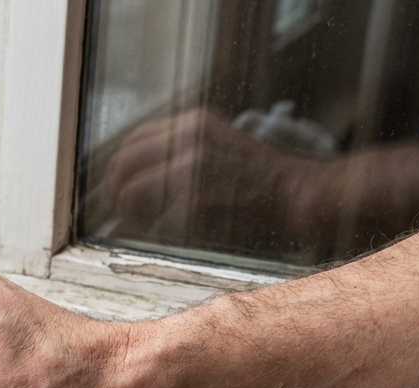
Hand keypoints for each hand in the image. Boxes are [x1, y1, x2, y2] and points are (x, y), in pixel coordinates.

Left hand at [103, 108, 322, 245]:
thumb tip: (129, 181)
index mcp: (193, 123)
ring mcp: (191, 167)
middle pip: (122, 165)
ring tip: (151, 225)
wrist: (301, 194)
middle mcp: (188, 138)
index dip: (121, 169)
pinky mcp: (196, 199)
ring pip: (130, 194)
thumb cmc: (260, 180)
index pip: (131, 141)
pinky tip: (179, 233)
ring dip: (134, 215)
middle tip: (126, 213)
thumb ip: (177, 155)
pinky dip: (160, 232)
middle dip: (117, 193)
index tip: (122, 188)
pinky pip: (155, 222)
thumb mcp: (218, 147)